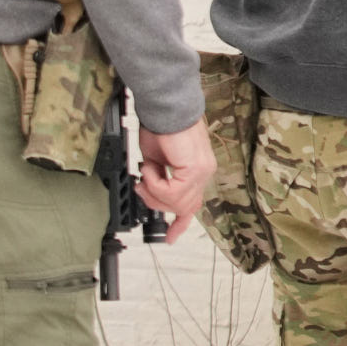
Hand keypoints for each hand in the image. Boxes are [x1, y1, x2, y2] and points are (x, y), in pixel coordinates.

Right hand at [137, 119, 213, 239]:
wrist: (162, 108)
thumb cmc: (159, 127)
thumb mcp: (156, 161)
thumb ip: (159, 180)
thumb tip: (151, 193)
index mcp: (197, 171)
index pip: (193, 204)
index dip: (180, 223)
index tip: (170, 237)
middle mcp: (204, 172)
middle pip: (182, 207)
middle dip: (156, 202)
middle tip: (142, 186)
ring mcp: (202, 171)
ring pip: (176, 202)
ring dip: (154, 191)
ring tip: (147, 171)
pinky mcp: (195, 168)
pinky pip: (172, 191)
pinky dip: (155, 183)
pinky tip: (151, 167)